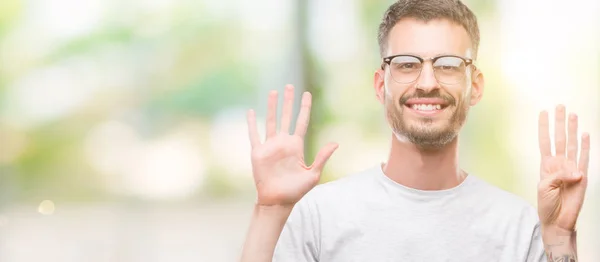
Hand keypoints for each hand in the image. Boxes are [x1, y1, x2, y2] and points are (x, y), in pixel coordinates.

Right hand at [246, 85, 337, 206]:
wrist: (278, 201)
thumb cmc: (296, 190)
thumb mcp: (313, 174)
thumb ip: (322, 157)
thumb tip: (336, 143)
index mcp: (296, 146)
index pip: (301, 122)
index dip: (304, 108)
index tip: (306, 94)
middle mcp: (283, 143)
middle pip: (286, 117)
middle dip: (288, 102)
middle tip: (290, 86)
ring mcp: (270, 146)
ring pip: (271, 121)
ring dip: (272, 107)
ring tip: (273, 92)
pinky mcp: (258, 152)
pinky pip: (254, 135)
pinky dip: (252, 123)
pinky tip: (251, 111)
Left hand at [537, 105, 589, 231]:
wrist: (557, 220)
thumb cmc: (547, 204)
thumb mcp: (544, 188)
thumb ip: (557, 176)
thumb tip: (576, 171)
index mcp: (546, 165)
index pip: (544, 141)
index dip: (543, 127)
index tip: (543, 112)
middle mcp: (559, 163)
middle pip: (559, 138)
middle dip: (559, 122)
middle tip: (560, 106)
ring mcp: (571, 168)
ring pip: (571, 144)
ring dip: (572, 129)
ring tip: (572, 114)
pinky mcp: (582, 176)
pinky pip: (584, 158)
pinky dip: (584, 146)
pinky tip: (585, 134)